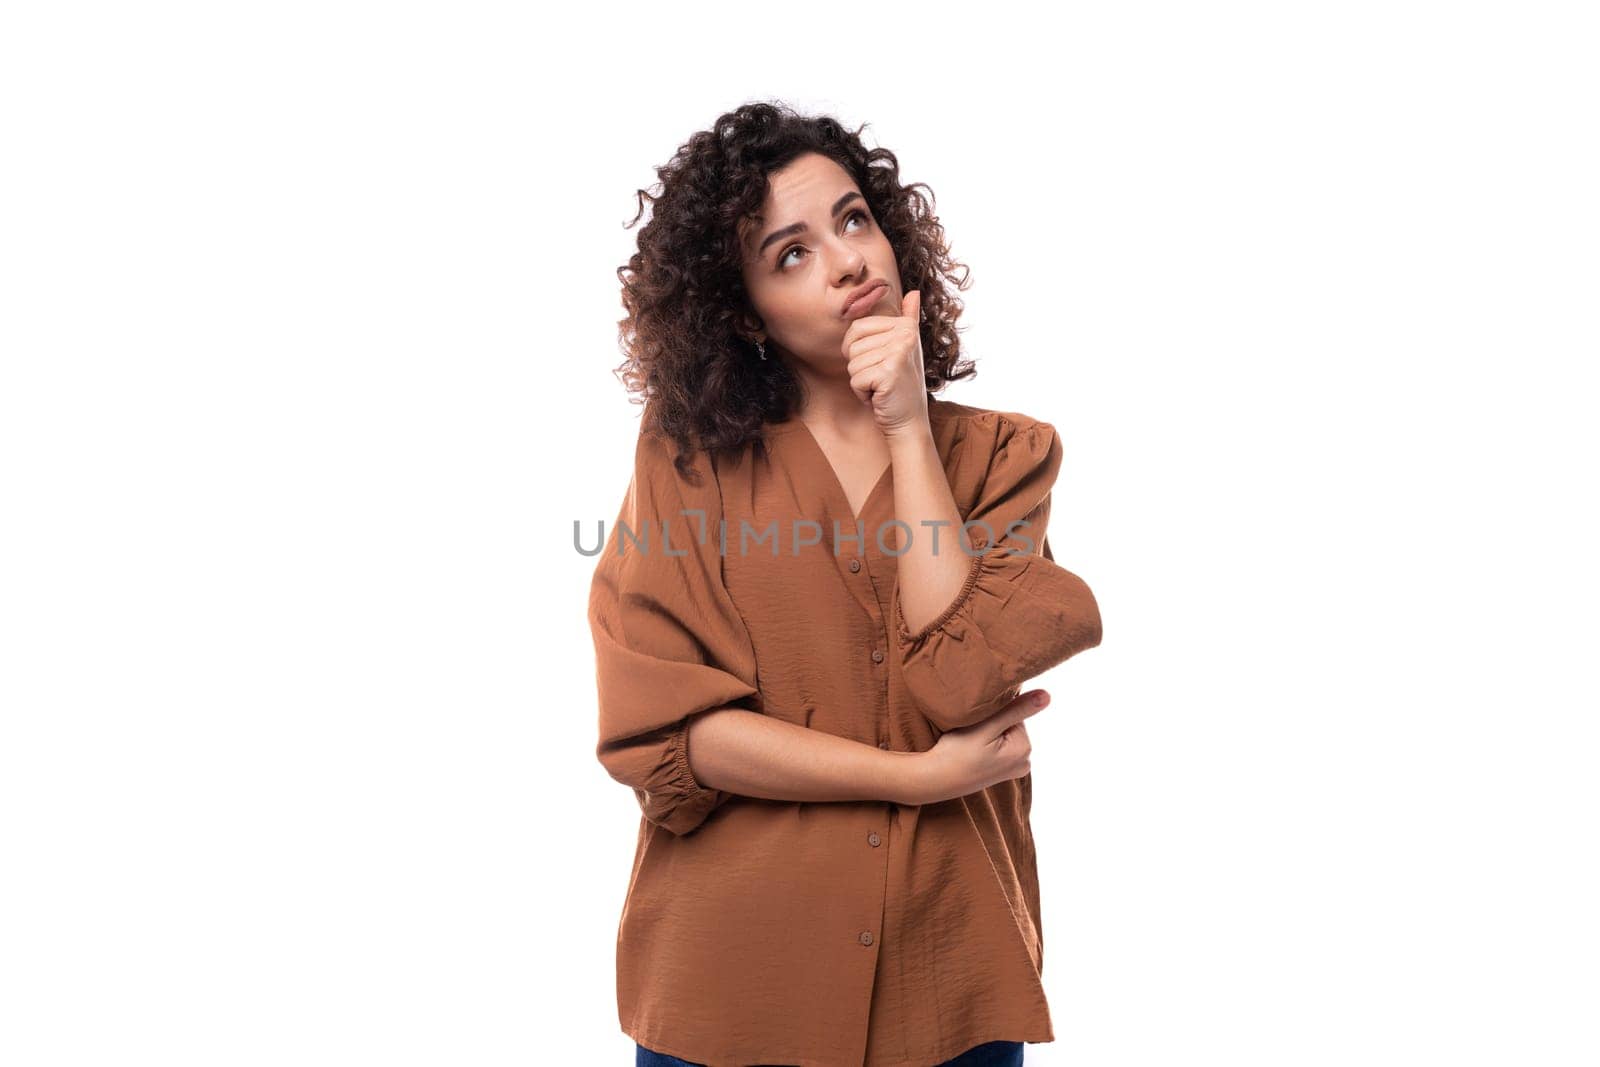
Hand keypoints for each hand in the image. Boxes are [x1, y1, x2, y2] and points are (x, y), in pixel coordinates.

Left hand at [841, 288, 929, 439]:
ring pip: (852, 364)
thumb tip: (914, 292)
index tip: (878, 363)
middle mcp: (905, 335)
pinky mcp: (888, 373)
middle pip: (852, 346)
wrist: (909, 421)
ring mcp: (898, 353)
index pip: (856, 328)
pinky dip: (862, 393)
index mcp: (905, 326)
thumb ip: (909, 319)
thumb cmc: (901, 386)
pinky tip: (880, 396)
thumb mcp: (906, 349)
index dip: (857, 351)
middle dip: (860, 368)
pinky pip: (855, 379)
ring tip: (881, 387)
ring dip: (862, 382)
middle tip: (881, 379)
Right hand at [909, 689, 1048, 804]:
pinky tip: (973, 754)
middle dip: (991, 724)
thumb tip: (1047, 696)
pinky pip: (998, 747)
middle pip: (1010, 724)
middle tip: (970, 736)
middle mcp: (1025, 761)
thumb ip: (1017, 710)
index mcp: (1025, 749)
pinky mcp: (1002, 772)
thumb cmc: (957, 753)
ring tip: (970, 745)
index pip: (1015, 712)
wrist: (934, 780)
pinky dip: (985, 745)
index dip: (993, 713)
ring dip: (986, 734)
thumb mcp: (987, 727)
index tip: (977, 725)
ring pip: (1003, 734)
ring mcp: (1014, 769)